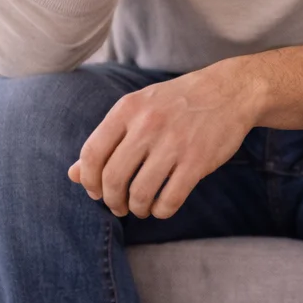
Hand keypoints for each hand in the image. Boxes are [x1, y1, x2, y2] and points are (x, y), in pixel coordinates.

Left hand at [67, 61, 259, 219]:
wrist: (230, 91)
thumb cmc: (178, 102)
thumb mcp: (139, 109)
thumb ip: (107, 140)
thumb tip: (72, 175)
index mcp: (128, 108)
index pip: (92, 154)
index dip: (89, 180)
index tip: (96, 191)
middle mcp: (148, 124)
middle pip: (113, 178)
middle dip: (112, 200)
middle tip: (119, 206)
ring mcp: (174, 143)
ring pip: (140, 193)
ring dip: (136, 208)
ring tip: (141, 207)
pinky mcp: (198, 161)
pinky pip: (169, 200)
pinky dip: (160, 211)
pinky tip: (162, 206)